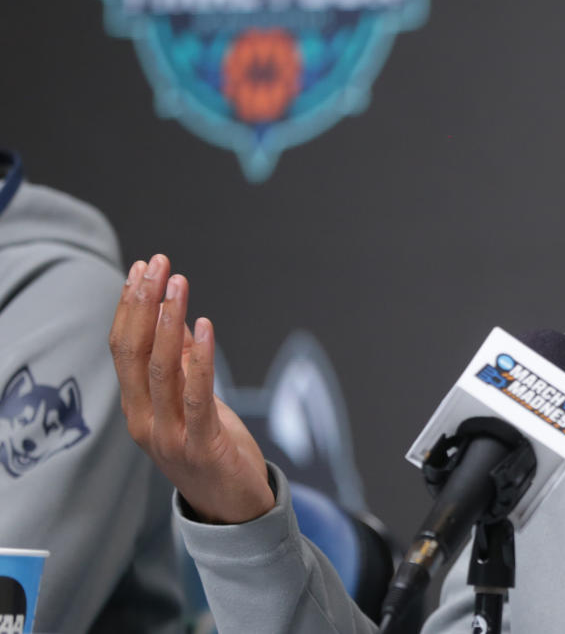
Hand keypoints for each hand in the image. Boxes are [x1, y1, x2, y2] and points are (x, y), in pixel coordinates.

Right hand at [109, 254, 275, 523]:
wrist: (234, 509)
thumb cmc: (214, 451)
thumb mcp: (195, 401)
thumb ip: (185, 363)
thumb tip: (177, 315)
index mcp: (137, 408)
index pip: (122, 349)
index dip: (129, 307)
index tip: (141, 269)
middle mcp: (144, 420)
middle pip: (132, 353)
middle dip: (142, 304)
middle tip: (156, 264)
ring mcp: (169, 434)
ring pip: (160, 369)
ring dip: (167, 321)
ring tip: (177, 283)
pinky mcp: (201, 443)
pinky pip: (198, 393)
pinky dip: (201, 357)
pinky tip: (206, 325)